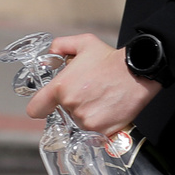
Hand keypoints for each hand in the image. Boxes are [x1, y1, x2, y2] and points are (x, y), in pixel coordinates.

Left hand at [25, 34, 159, 135]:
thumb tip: (51, 53)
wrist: (138, 73)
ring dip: (87, 114)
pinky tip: (108, 109)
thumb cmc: (112, 60)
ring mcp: (85, 120)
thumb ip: (61, 45)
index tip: (46, 106)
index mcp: (60, 87)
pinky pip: (94, 131)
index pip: (36, 108)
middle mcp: (70, 105)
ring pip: (79, 121)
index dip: (40, 107)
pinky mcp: (101, 130)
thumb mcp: (84, 43)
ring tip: (101, 99)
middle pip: (63, 113)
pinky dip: (100, 123)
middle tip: (89, 92)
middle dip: (73, 104)